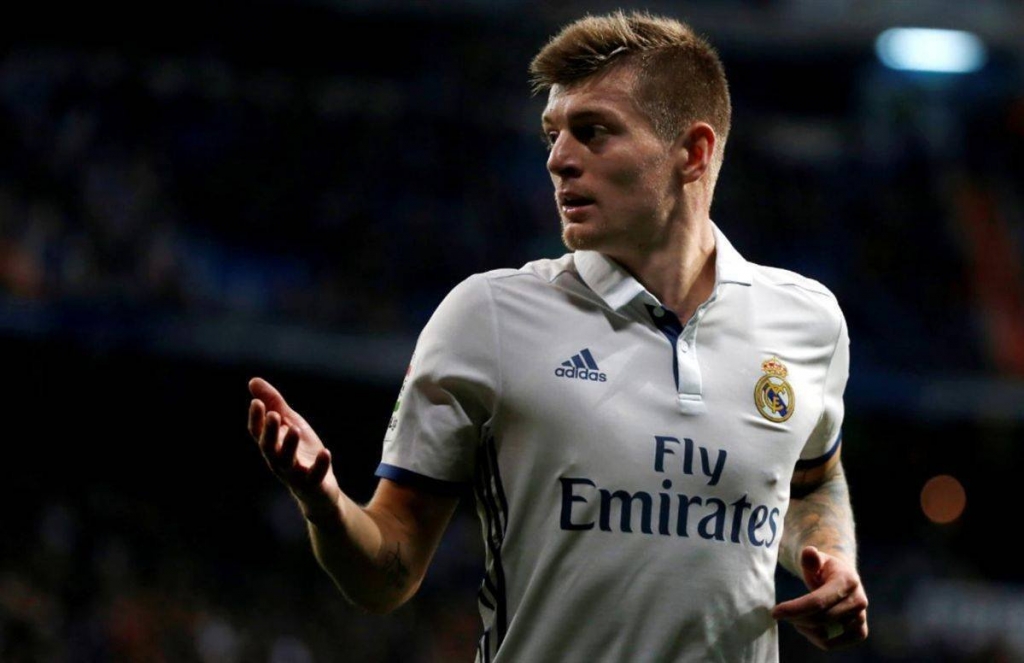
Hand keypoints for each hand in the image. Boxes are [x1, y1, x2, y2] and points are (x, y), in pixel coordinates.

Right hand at [248, 377, 341, 519]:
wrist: (319, 490)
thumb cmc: (301, 452)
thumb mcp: (290, 423)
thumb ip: (274, 403)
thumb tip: (253, 380)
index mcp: (272, 446)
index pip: (258, 433)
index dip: (256, 419)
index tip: (256, 403)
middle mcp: (278, 461)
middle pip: (269, 448)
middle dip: (269, 432)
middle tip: (273, 415)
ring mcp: (295, 474)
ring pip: (287, 463)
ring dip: (289, 446)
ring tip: (294, 429)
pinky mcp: (313, 484)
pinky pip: (314, 476)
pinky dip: (319, 465)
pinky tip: (325, 452)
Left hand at [772, 546, 868, 650]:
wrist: (843, 580)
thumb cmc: (825, 569)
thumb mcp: (817, 560)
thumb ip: (810, 558)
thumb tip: (808, 552)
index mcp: (848, 581)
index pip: (818, 602)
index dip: (794, 609)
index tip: (775, 612)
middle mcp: (859, 601)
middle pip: (820, 620)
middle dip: (796, 618)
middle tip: (782, 613)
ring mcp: (861, 619)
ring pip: (824, 634)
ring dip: (803, 628)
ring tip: (795, 617)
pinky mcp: (860, 633)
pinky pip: (830, 644)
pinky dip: (814, 638)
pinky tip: (807, 626)